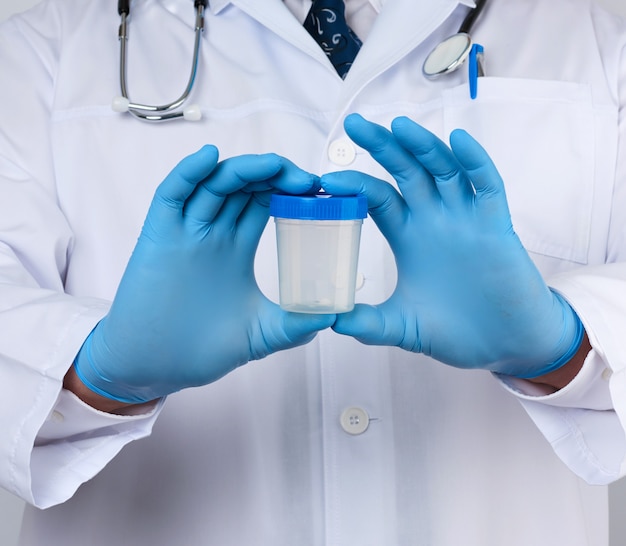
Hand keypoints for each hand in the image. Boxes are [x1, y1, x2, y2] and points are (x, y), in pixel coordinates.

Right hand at [74, 146, 334, 403]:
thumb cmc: (200, 349)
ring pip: (213, 183)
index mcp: (236, 248)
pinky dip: (188, 172)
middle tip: (307, 180)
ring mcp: (184, 232)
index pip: (263, 203)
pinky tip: (210, 156)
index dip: (288, 190)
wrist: (154, 366)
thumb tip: (334, 316)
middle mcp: (212, 233)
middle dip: (274, 175)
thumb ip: (295, 325)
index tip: (319, 191)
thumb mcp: (261, 334)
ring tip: (275, 166)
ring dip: (244, 169)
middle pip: (243, 186)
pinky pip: (171, 195)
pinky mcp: (158, 236)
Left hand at [321, 114, 582, 377]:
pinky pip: (487, 186)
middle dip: (382, 147)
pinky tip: (458, 140)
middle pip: (406, 172)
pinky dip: (475, 163)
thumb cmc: (455, 332)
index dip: (355, 185)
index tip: (325, 179)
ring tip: (398, 126)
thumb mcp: (402, 326)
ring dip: (423, 147)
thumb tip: (330, 321)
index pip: (378, 197)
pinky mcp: (497, 227)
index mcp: (408, 236)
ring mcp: (466, 219)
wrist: (504, 345)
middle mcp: (434, 220)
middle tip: (354, 124)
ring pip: (443, 170)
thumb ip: (369, 323)